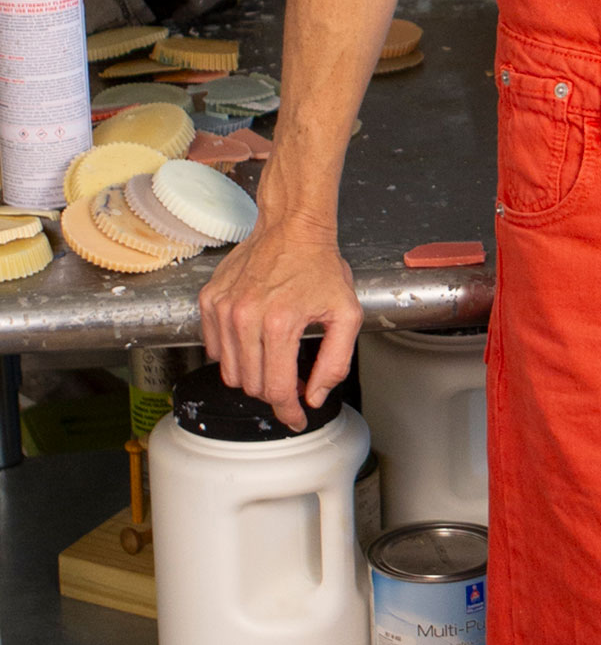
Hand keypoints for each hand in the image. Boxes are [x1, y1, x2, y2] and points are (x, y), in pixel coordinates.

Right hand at [199, 213, 362, 430]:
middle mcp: (245, 317)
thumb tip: (314, 395)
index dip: (290, 412)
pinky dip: (233, 354)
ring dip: (253, 376)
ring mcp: (223, 309)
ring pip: (230, 373)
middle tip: (292, 382)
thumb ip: (335, 362)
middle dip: (275, 393)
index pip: (277, 390)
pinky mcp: (209, 301)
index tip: (297, 418)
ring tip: (274, 359)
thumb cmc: (319, 265)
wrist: (292, 226)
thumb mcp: (346, 313)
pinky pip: (215, 349)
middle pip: (252, 386)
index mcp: (280, 323)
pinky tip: (254, 340)